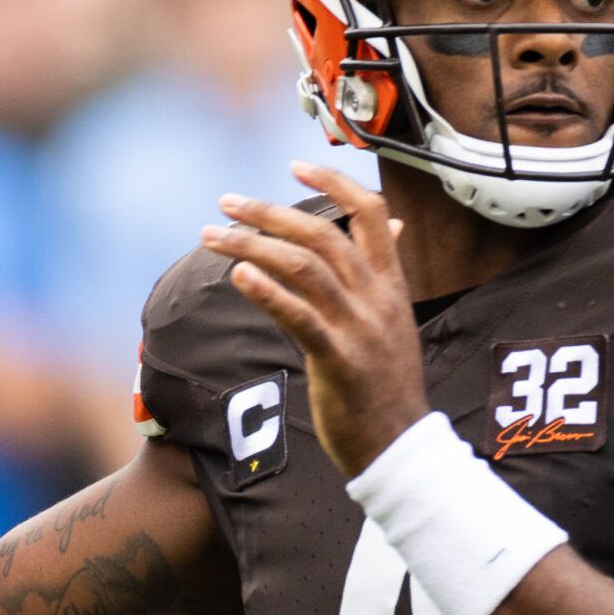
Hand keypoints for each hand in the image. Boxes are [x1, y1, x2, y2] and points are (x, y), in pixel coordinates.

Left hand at [205, 162, 430, 478]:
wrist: (401, 447)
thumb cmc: (387, 386)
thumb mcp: (392, 322)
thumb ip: (378, 277)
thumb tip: (386, 230)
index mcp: (392, 285)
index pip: (369, 213)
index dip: (333, 184)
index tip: (294, 167)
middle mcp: (377, 299)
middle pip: (322, 235)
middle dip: (269, 212)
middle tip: (226, 202)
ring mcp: (359, 328)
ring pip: (303, 268)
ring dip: (251, 245)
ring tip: (211, 236)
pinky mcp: (338, 360)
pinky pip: (299, 316)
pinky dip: (267, 291)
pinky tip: (238, 274)